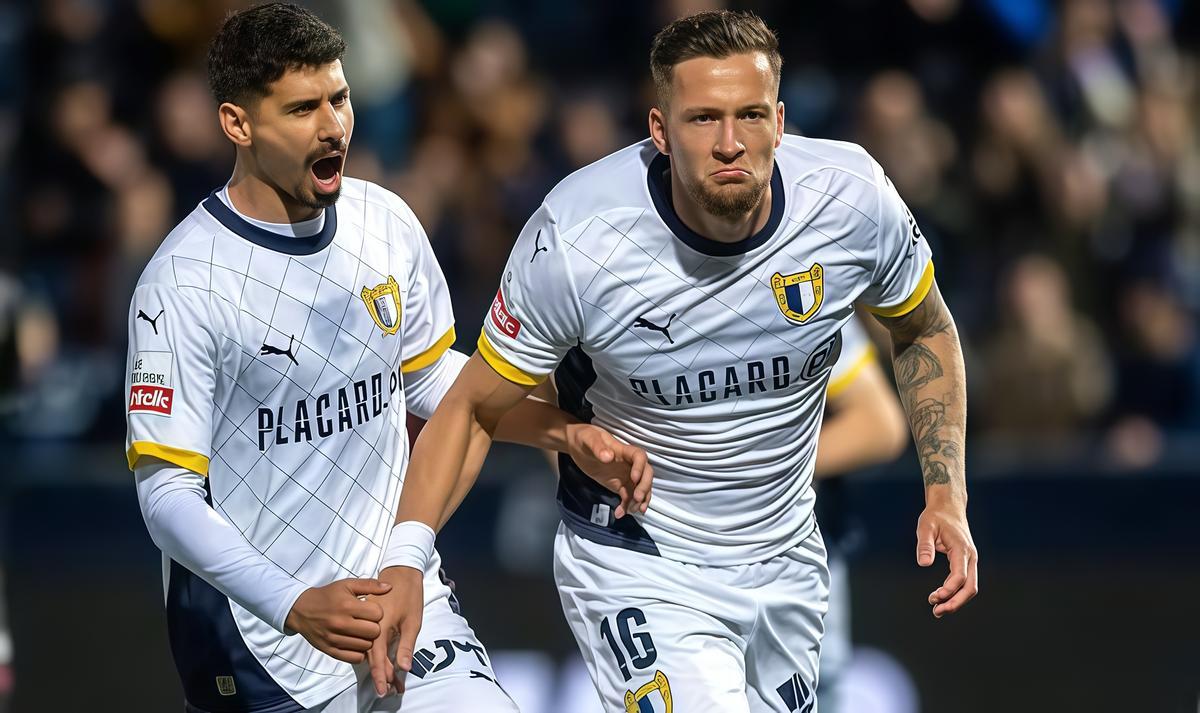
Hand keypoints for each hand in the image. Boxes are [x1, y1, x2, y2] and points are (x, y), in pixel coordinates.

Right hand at [284, 578, 390, 662]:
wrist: (301, 610)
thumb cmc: (328, 596)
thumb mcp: (347, 584)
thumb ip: (369, 585)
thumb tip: (390, 587)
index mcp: (347, 605)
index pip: (377, 614)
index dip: (378, 612)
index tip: (371, 610)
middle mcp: (340, 623)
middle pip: (374, 632)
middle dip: (375, 627)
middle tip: (368, 623)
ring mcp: (335, 639)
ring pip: (366, 646)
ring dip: (367, 640)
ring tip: (361, 632)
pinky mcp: (330, 650)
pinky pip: (355, 658)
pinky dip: (359, 653)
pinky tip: (356, 643)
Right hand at [368, 566, 424, 695]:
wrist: (399, 572)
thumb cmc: (408, 595)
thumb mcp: (412, 621)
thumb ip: (406, 645)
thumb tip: (404, 667)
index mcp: (378, 628)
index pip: (377, 658)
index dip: (381, 676)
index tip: (385, 691)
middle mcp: (367, 628)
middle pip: (373, 659)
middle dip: (383, 676)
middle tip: (395, 691)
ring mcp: (364, 626)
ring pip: (369, 654)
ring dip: (380, 668)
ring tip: (393, 684)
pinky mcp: (365, 624)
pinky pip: (365, 645)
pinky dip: (375, 657)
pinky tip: (384, 665)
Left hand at [565, 423, 652, 517]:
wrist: (577, 445)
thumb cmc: (585, 437)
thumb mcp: (589, 439)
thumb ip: (598, 448)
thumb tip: (608, 457)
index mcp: (623, 450)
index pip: (639, 457)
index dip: (640, 467)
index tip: (633, 478)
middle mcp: (628, 463)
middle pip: (646, 474)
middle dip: (645, 487)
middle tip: (637, 498)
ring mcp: (625, 475)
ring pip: (640, 488)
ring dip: (641, 500)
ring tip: (634, 510)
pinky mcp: (619, 485)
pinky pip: (627, 497)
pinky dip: (626, 506)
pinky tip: (619, 514)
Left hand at [916, 502, 978, 617]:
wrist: (948, 507)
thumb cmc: (936, 516)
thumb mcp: (925, 527)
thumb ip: (925, 545)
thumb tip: (923, 563)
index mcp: (962, 549)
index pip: (960, 576)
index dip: (948, 590)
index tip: (934, 597)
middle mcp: (970, 557)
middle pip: (970, 587)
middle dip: (955, 602)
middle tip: (937, 611)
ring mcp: (970, 560)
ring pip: (970, 587)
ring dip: (956, 600)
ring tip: (937, 609)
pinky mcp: (966, 562)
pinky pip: (965, 582)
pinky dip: (955, 593)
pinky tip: (942, 598)